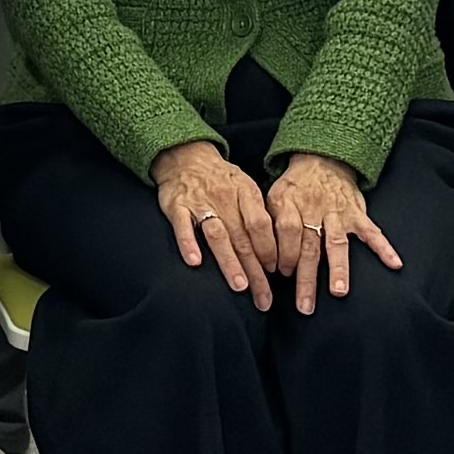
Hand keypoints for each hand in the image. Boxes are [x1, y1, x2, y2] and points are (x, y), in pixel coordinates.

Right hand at [151, 138, 274, 291]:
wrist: (185, 156)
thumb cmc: (221, 179)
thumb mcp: (245, 188)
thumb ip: (257, 216)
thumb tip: (276, 253)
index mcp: (245, 193)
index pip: (261, 224)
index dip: (270, 249)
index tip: (276, 272)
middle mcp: (224, 198)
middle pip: (243, 238)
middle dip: (255, 271)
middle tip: (264, 298)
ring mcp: (199, 202)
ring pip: (217, 235)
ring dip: (229, 261)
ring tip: (239, 286)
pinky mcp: (176, 207)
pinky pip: (183, 226)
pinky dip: (189, 243)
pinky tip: (195, 262)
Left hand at [261, 152, 400, 302]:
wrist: (322, 158)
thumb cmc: (294, 187)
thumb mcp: (273, 196)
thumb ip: (269, 224)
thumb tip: (263, 261)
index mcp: (288, 203)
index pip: (286, 230)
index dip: (284, 252)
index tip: (280, 274)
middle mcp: (313, 209)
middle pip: (309, 246)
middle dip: (306, 277)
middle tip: (305, 305)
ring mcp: (337, 212)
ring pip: (336, 243)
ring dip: (338, 268)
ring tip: (339, 292)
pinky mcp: (356, 214)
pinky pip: (372, 232)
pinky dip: (384, 248)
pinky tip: (394, 264)